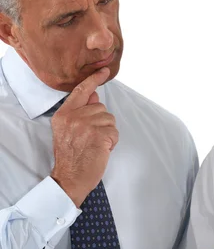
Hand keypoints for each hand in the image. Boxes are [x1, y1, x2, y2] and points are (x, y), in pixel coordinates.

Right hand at [50, 67, 117, 206]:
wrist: (70, 177)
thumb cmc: (71, 156)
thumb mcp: (68, 130)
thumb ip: (80, 112)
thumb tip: (95, 96)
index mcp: (63, 114)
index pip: (82, 91)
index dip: (94, 80)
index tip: (105, 71)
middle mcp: (73, 116)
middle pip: (101, 108)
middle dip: (101, 123)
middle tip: (90, 139)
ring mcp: (86, 125)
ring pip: (110, 119)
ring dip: (107, 133)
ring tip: (94, 145)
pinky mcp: (99, 134)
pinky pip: (115, 132)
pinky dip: (112, 142)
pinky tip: (100, 150)